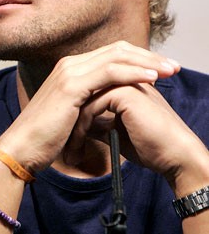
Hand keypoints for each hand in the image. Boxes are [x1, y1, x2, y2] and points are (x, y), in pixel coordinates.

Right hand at [0, 41, 179, 173]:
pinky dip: (134, 73)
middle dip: (149, 56)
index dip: (139, 58)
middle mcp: (69, 64)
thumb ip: (89, 102)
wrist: (22, 146)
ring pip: (117, 57)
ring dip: (148, 63)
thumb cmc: (46, 136)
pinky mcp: (72, 86)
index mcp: (70, 68)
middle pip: (117, 50)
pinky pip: (110, 73)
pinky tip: (152, 78)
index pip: (111, 54)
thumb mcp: (72, 113)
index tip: (161, 69)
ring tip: (170, 70)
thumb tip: (110, 105)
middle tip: (173, 66)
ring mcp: (69, 72)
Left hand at [71, 82, 208, 193]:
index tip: (66, 142)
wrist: (171, 155)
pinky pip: (91, 106)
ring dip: (73, 128)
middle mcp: (119, 79)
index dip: (73, 116)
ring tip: (70, 152)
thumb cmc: (148, 145)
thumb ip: (97, 121)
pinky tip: (78, 146)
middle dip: (69, 122)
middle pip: (80, 95)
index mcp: (118, 84)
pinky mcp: (124, 92)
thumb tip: (79, 122)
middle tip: (64, 148)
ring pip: (82, 101)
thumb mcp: (113, 132)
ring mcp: (122, 82)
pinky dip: (82, 128)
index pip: (84, 94)